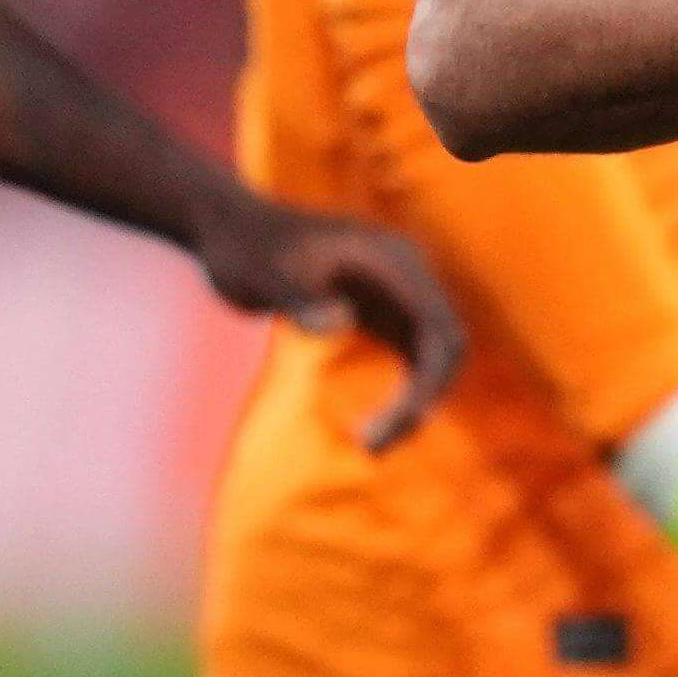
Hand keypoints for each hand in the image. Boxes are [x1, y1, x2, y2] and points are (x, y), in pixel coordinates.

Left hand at [199, 195, 468, 449]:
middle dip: (422, 399)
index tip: (395, 423)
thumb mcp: (260, 276)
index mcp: (392, 260)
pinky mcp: (381, 311)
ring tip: (370, 446)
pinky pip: (412, 359)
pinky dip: (402, 393)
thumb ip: (298, 299)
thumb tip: (341, 323)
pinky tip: (369, 428)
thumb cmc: (243, 249)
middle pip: (447, 346)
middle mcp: (406, 274)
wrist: (230, 230)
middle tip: (372, 446)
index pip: (438, 328)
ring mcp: (397, 292)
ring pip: (433, 357)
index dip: (427, 382)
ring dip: (415, 402)